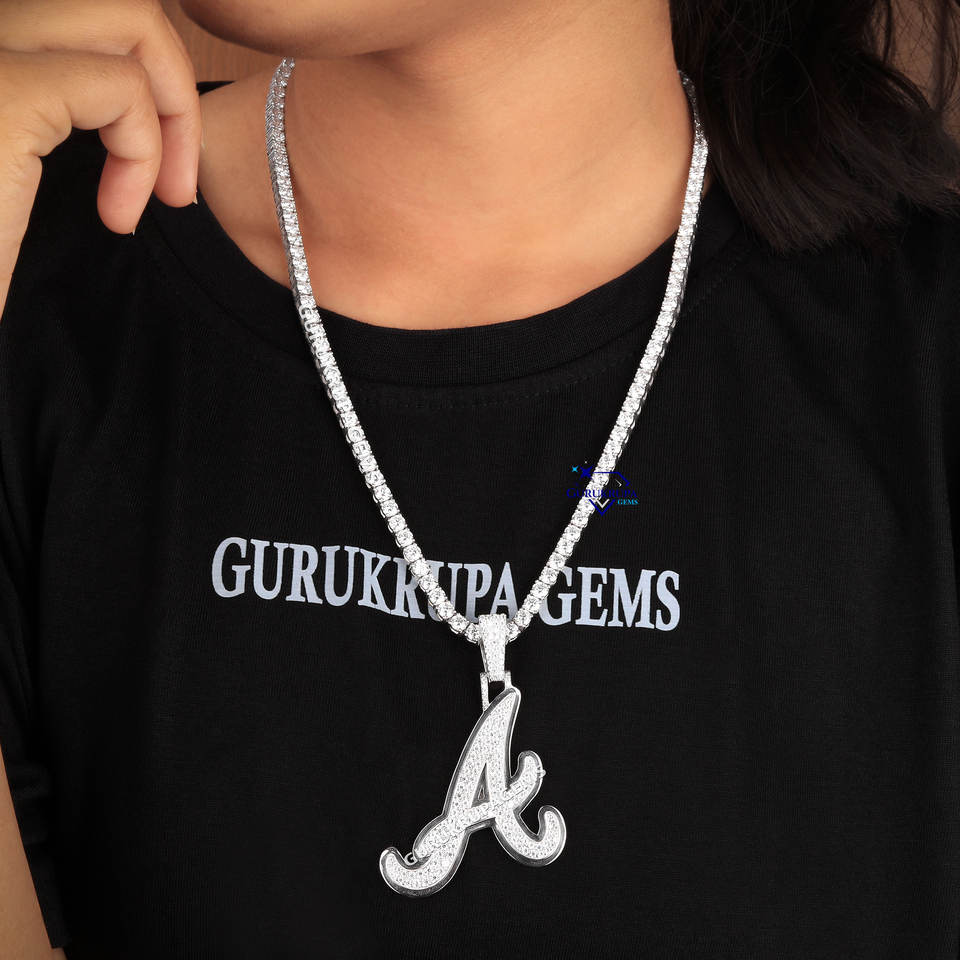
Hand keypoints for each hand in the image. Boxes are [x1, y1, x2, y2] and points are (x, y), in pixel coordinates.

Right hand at [0, 0, 201, 316]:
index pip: (79, 15)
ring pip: (127, 17)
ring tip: (165, 194)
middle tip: (173, 182)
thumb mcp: (10, 177)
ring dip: (173, 109)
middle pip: (111, 3)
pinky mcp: (4, 91)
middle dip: (171, 80)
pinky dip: (146, 152)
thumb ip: (42, 130)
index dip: (139, 79)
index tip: (144, 178)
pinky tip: (120, 216)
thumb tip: (125, 110)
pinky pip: (123, 88)